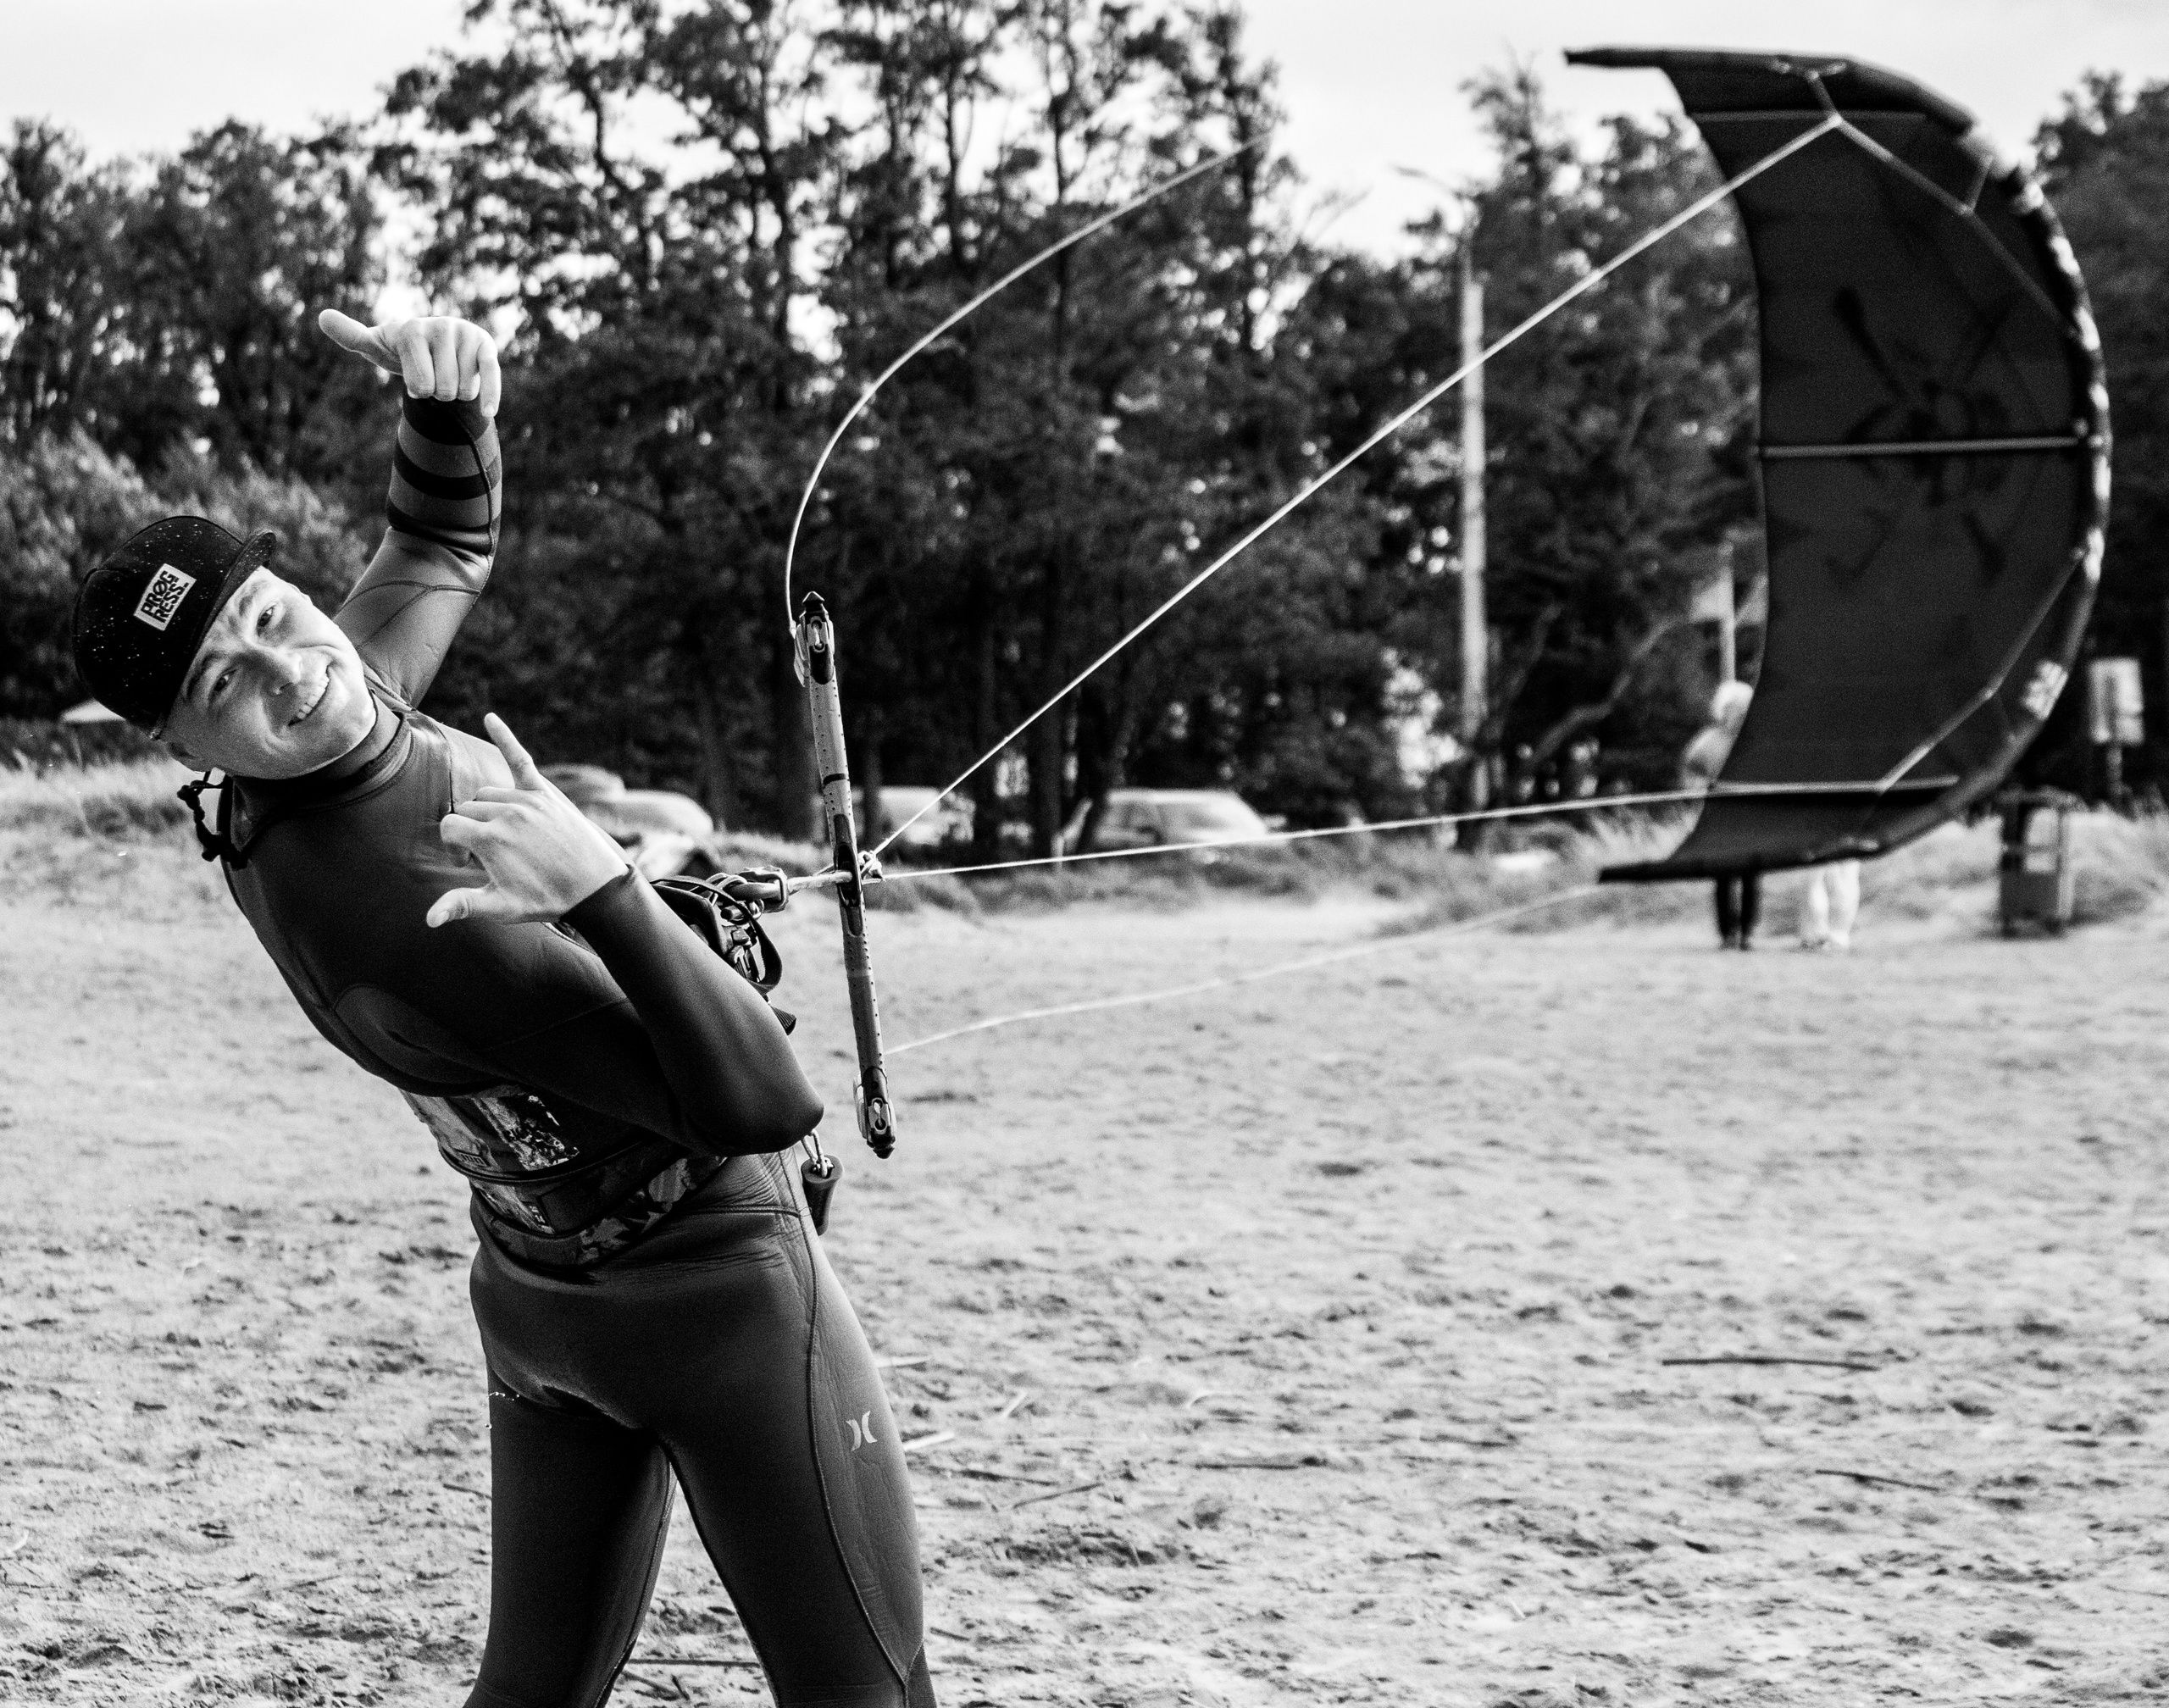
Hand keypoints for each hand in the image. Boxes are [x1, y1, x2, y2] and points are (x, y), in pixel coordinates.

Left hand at [318, 308, 501, 417]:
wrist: (438, 345)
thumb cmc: (403, 351)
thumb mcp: (376, 346)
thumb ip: (352, 336)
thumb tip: (321, 316)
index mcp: (411, 329)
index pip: (419, 384)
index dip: (418, 389)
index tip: (415, 377)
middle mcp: (440, 326)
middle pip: (442, 390)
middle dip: (439, 392)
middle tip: (436, 377)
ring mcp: (464, 334)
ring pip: (464, 390)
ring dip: (459, 393)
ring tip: (453, 375)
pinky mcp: (485, 345)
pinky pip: (491, 374)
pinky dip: (490, 395)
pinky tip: (488, 412)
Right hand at [427, 714, 629, 928]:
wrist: (594, 886)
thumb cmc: (545, 899)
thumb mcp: (501, 906)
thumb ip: (461, 905)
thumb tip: (428, 920)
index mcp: (489, 838)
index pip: (449, 827)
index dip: (454, 847)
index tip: (470, 864)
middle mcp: (507, 812)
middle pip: (466, 810)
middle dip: (469, 830)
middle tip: (492, 858)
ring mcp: (527, 800)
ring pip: (486, 795)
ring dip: (486, 811)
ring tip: (504, 839)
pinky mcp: (545, 793)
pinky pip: (520, 759)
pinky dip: (505, 737)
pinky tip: (489, 717)